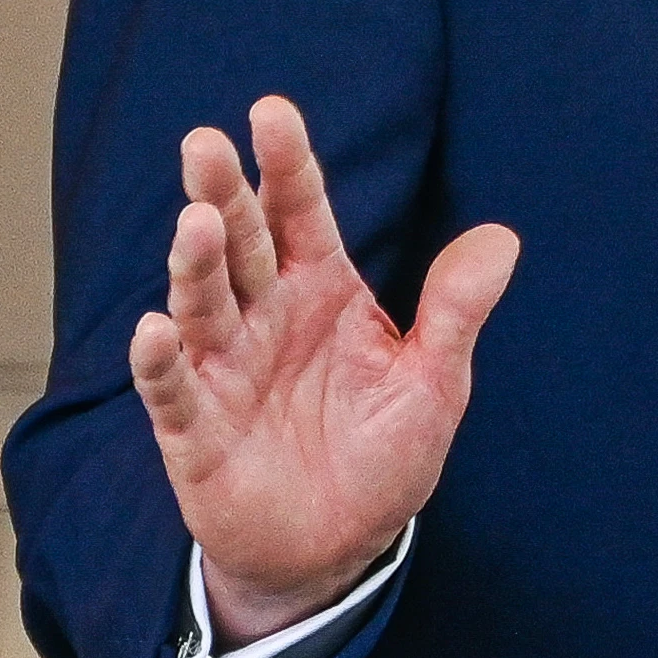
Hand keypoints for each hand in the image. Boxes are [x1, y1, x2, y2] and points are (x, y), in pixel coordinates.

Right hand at [128, 95, 516, 646]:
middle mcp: (267, 316)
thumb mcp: (435, 381)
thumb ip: (457, 311)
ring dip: (195, 264)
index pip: (300, 214)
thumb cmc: (381, 453)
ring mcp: (225, 368)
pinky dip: (161, 361)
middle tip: (206, 143)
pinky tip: (155, 331)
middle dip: (224, 194)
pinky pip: (174, 389)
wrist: (339, 546)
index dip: (287, 165)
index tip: (272, 111)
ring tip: (196, 223)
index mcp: (323, 290)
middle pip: (241, 243)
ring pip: (203, 303)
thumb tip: (503, 238)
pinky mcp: (196, 430)